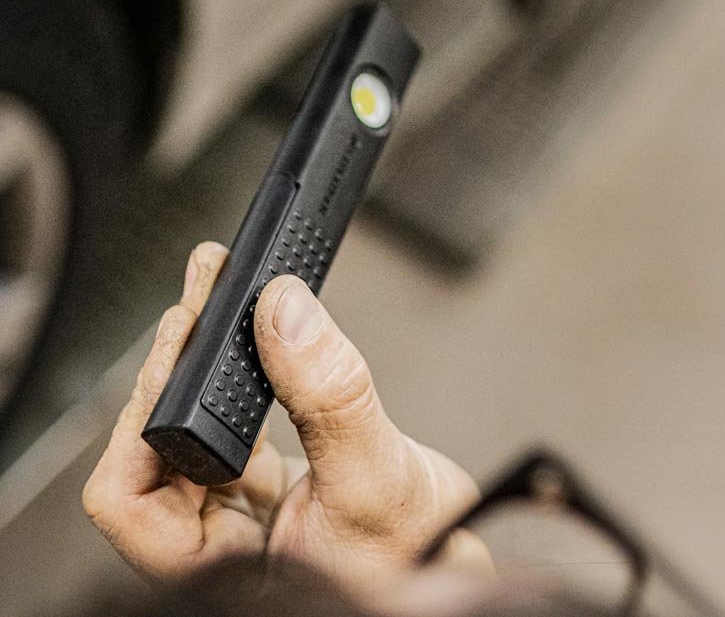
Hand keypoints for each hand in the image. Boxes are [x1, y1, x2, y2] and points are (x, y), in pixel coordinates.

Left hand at [83, 242, 482, 590]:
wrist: (451, 565)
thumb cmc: (412, 558)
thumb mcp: (375, 477)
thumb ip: (329, 398)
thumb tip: (286, 315)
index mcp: (216, 569)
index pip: (132, 495)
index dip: (144, 418)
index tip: (181, 347)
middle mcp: (215, 542)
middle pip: (157, 448)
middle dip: (173, 369)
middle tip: (200, 301)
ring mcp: (238, 510)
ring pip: (193, 427)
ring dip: (204, 364)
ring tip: (219, 296)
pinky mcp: (266, 481)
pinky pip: (234, 421)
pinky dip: (240, 372)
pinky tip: (255, 338)